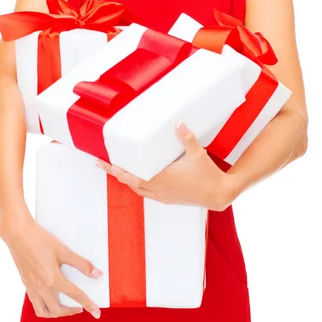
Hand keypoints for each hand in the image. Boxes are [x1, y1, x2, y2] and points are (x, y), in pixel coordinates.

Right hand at [0, 214, 101, 318]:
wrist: (17, 234)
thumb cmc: (40, 240)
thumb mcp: (63, 250)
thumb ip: (81, 264)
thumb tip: (97, 274)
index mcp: (52, 279)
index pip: (75, 295)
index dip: (88, 304)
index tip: (96, 312)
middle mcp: (41, 287)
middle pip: (57, 310)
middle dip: (71, 312)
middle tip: (81, 307)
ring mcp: (31, 287)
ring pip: (43, 311)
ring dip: (56, 313)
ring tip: (65, 306)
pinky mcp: (26, 284)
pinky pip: (35, 303)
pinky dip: (45, 306)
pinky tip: (50, 297)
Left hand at [96, 122, 238, 211]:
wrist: (219, 195)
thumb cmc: (208, 175)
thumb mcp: (197, 153)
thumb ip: (186, 137)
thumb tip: (178, 123)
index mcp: (161, 178)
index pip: (130, 175)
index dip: (114, 169)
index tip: (102, 162)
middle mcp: (158, 189)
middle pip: (129, 182)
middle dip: (115, 173)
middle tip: (103, 164)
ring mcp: (162, 195)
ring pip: (137, 189)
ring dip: (126, 180)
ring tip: (118, 170)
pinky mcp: (168, 199)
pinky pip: (147, 194)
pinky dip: (138, 186)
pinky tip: (139, 180)